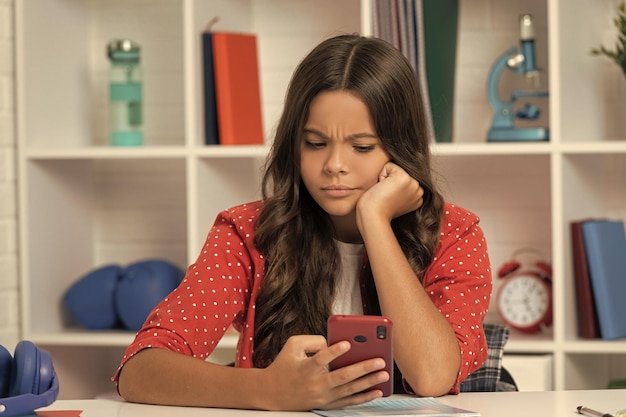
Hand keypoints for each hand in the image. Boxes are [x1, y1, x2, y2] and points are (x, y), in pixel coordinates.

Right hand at [259, 335, 388, 410]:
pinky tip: (377, 391)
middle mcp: (316, 384)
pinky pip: (348, 402)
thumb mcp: (292, 345)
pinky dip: (364, 397)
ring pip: (349, 390)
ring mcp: (323, 397)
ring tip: (383, 374)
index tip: (347, 343)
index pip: (321, 359)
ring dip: (369, 383)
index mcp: (306, 368)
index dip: (334, 351)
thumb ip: (312, 340)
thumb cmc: (284, 365)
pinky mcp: (327, 404)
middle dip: (363, 368)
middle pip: (342, 376)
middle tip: (380, 360)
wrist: (271, 393)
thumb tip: (333, 343)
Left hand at [357, 162, 423, 224]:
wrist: (373, 217)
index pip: (403, 178)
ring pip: (394, 168)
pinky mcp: (404, 178)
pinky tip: (382, 189)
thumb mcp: (394, 199)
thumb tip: (393, 177)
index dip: (391, 186)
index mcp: (417, 196)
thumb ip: (399, 189)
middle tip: (386, 197)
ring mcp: (414, 184)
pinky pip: (389, 165)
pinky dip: (381, 175)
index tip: (389, 200)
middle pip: (399, 171)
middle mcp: (419, 190)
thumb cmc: (377, 210)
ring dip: (385, 178)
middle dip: (389, 181)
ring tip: (384, 193)